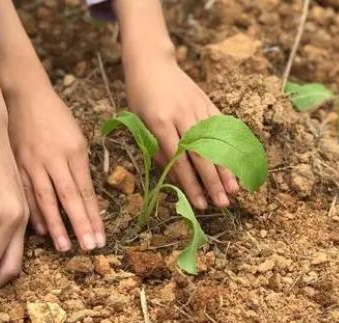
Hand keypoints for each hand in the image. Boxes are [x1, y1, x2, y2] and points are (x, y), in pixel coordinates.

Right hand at [6, 87, 104, 250]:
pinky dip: (33, 211)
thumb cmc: (53, 116)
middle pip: (70, 198)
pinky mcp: (16, 164)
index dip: (94, 216)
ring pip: (46, 199)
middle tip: (88, 248)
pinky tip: (39, 230)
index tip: (100, 238)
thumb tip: (82, 198)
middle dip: (80, 225)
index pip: (86, 191)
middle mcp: (54, 159)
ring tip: (65, 246)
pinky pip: (25, 192)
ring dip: (56, 225)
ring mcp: (33, 163)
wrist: (22, 95)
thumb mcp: (76, 137)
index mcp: (74, 151)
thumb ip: (79, 167)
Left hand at [126, 58, 239, 208]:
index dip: (190, 184)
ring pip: (215, 143)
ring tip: (235, 191)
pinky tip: (238, 163)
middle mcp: (182, 115)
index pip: (178, 160)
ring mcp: (198, 108)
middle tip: (222, 204)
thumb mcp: (138, 122)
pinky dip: (231, 147)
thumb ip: (155, 148)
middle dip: (212, 182)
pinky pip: (222, 127)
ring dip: (226, 168)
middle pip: (200, 154)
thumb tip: (174, 175)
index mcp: (160, 122)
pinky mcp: (208, 102)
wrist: (152, 63)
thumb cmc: (140, 97)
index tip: (199, 203)